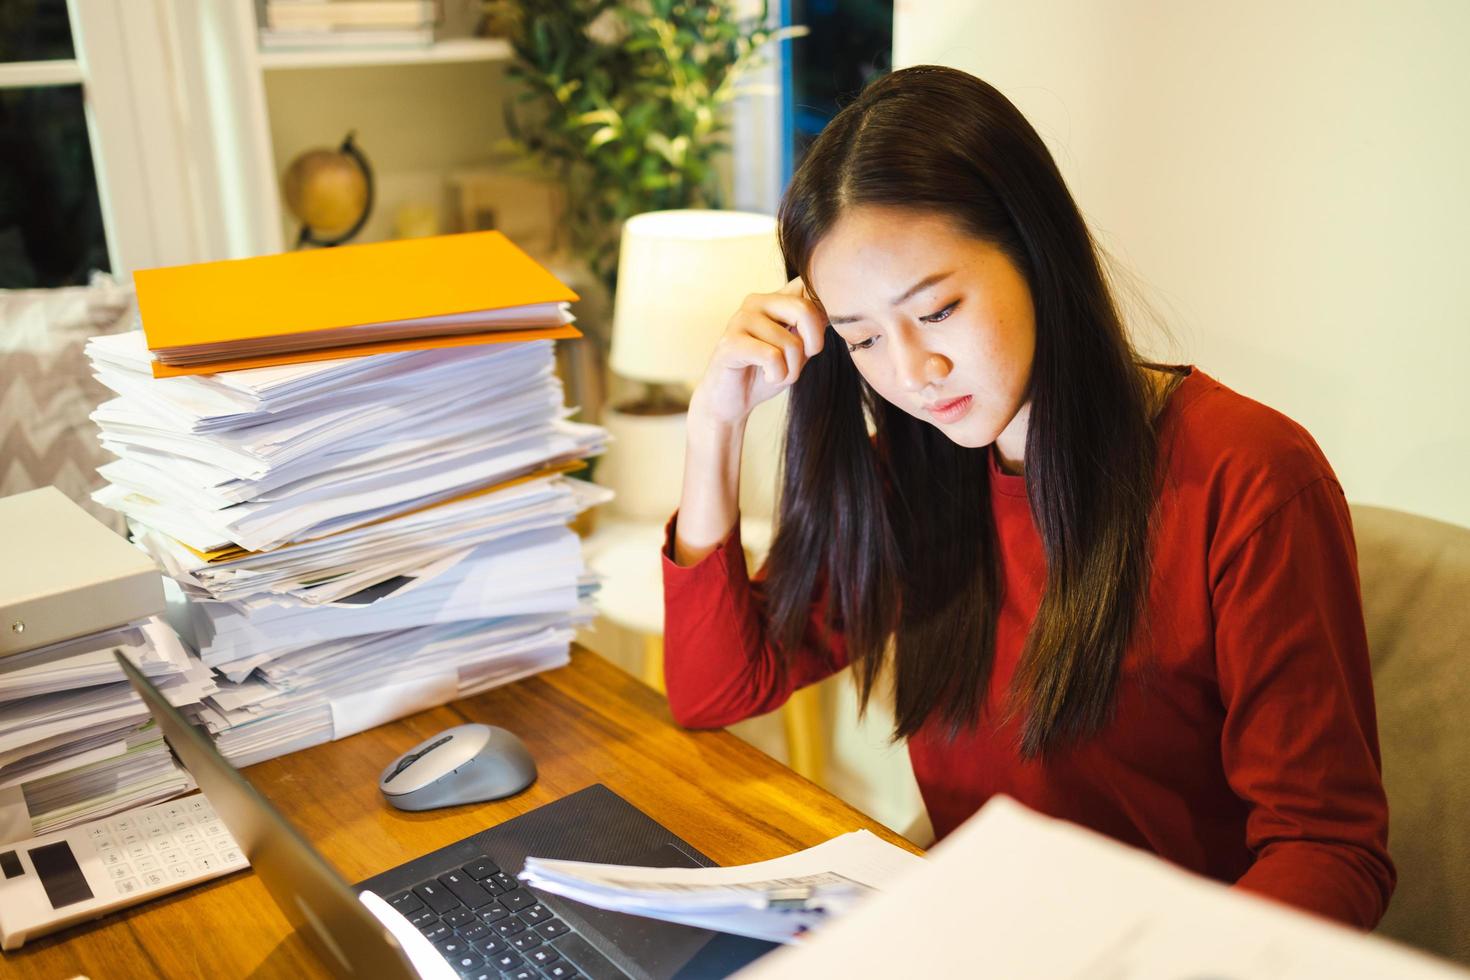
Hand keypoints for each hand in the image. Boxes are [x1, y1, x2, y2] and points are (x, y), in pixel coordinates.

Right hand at [688, 278, 827, 426]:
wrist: (732, 400)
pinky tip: (768, 377)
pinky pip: (772, 357)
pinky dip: (777, 375)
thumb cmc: (766, 372)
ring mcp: (741, 319)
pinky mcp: (730, 343)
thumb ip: (813, 327)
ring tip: (777, 374)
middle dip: (813, 345)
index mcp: (775, 298)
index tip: (817, 339)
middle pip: (805, 310)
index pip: (809, 286)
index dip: (825, 313)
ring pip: (790, 342)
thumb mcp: (799, 349)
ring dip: (792, 370)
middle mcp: (757, 301)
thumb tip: (833, 310)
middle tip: (800, 363)